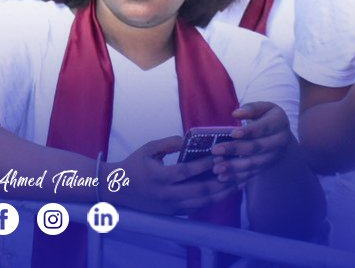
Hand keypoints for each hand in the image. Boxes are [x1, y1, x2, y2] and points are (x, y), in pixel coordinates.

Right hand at [111, 136, 237, 214]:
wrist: (118, 189)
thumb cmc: (133, 165)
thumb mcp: (148, 149)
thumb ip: (167, 143)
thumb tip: (185, 139)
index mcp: (160, 177)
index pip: (188, 171)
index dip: (206, 164)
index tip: (221, 155)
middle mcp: (167, 195)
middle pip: (200, 191)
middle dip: (221, 182)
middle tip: (237, 172)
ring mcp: (170, 207)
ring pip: (201, 204)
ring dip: (221, 194)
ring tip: (236, 184)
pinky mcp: (172, 214)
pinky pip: (196, 209)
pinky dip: (210, 201)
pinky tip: (222, 193)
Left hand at [209, 102, 293, 186]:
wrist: (280, 133)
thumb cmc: (267, 116)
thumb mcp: (263, 107)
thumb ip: (251, 109)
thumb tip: (236, 113)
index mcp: (279, 123)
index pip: (263, 128)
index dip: (248, 131)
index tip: (232, 133)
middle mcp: (279, 142)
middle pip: (256, 147)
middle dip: (235, 149)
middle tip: (215, 150)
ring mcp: (273, 157)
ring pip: (253, 163)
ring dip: (234, 167)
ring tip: (217, 167)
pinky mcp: (266, 167)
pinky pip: (251, 174)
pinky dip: (237, 177)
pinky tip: (222, 177)